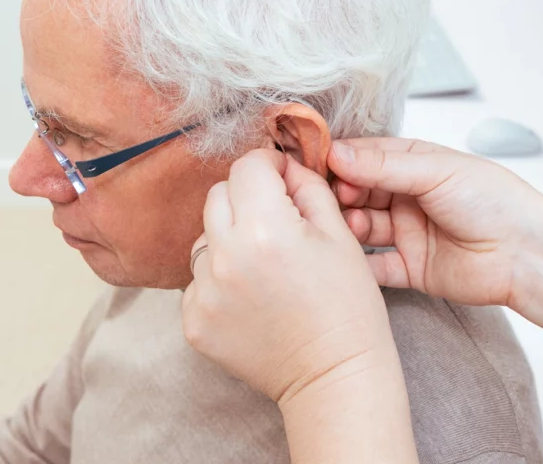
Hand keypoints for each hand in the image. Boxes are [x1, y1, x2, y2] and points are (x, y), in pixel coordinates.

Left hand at [182, 149, 398, 405]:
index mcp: (266, 227)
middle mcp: (226, 255)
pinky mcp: (194, 321)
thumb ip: (308, 188)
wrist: (334, 376)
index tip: (283, 180)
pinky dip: (219, 279)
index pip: (247, 167)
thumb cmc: (348, 307)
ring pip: (204, 237)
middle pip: (217, 195)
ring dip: (229, 239)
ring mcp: (204, 292)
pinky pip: (197, 279)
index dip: (270, 166)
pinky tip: (251, 296)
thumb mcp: (340, 235)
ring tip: (264, 266)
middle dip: (246, 197)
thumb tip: (284, 167)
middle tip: (276, 221)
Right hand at [328, 138, 542, 308]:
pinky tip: (342, 260)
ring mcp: (408, 233)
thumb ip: (384, 166)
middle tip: (332, 197)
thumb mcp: (436, 171)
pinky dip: (358, 266)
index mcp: (417, 164)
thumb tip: (337, 153)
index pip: (367, 157)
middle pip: (359, 193)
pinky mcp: (411, 269)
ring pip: (363, 228)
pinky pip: (376, 268)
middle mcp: (409, 197)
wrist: (526, 253)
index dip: (340, 160)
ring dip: (349, 226)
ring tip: (348, 224)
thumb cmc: (494, 200)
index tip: (313, 162)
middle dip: (341, 194)